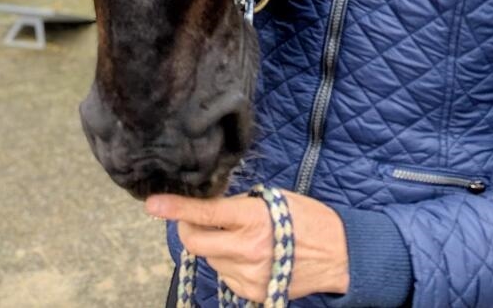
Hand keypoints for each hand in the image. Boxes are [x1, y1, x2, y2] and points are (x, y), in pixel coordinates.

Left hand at [147, 189, 349, 300]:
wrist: (338, 255)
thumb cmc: (308, 218)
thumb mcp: (274, 199)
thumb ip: (239, 204)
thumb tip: (208, 206)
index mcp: (254, 219)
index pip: (205, 213)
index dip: (176, 208)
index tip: (154, 204)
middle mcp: (247, 250)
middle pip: (195, 241)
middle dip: (187, 228)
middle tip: (194, 219)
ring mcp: (248, 275)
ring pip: (209, 258)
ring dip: (213, 246)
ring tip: (240, 237)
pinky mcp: (251, 293)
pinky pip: (225, 274)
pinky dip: (228, 262)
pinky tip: (250, 255)